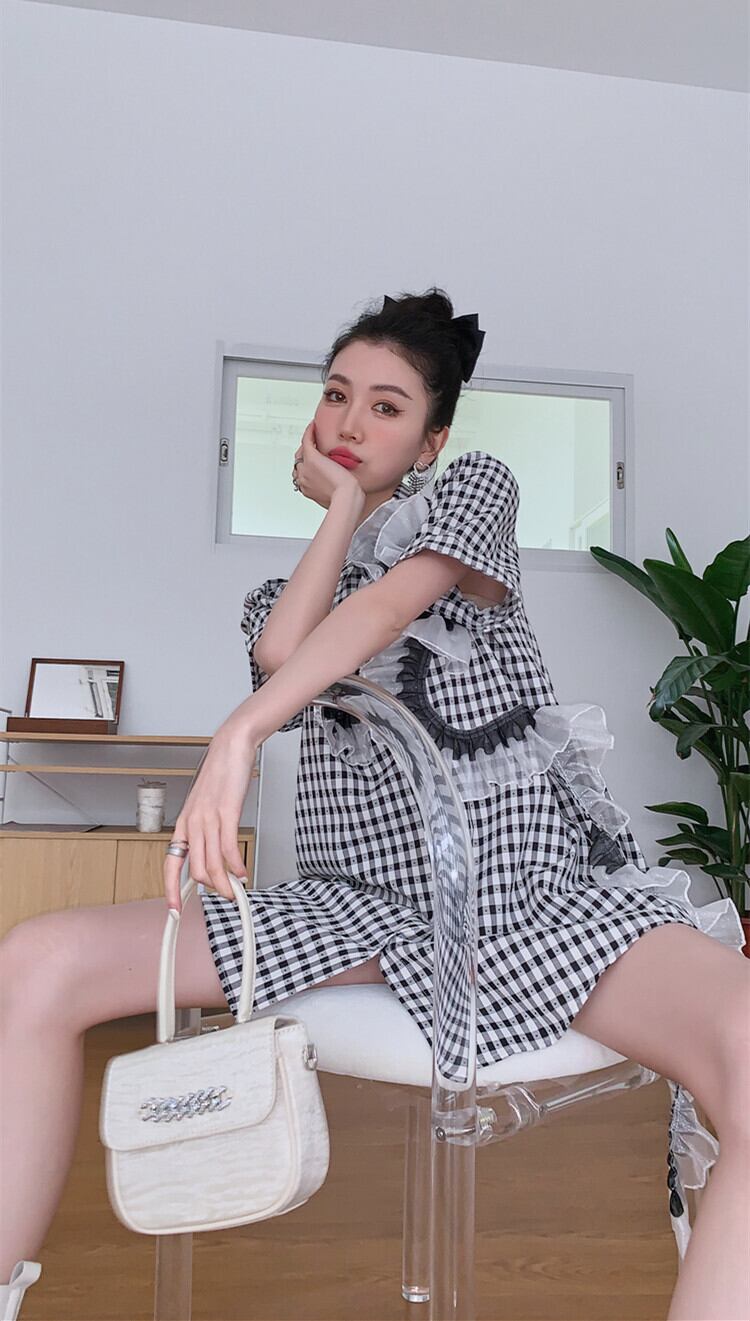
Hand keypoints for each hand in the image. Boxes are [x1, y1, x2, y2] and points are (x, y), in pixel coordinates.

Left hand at [163, 722, 257, 911]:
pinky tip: (242, 872)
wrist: (229, 748)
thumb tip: (214, 859)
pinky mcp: (226, 812)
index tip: (173, 910)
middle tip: (226, 896)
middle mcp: (191, 824)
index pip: (170, 865)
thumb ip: (206, 832)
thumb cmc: (220, 777)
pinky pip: (228, 849)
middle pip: (195, 871)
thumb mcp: (206, 808)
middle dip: (211, 890)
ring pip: (211, 864)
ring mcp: (207, 819)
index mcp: (183, 825)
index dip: (170, 891)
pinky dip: (237, 866)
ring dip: (225, 883)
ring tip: (236, 890)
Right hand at [292, 419, 362, 508]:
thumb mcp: (333, 497)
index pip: (301, 473)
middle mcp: (302, 478)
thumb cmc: (344, 499)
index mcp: (306, 488)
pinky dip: (310, 432)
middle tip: (315, 446)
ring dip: (308, 442)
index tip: (315, 461)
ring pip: (302, 450)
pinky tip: (314, 425)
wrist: (346, 497)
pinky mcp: (312, 458)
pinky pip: (307, 440)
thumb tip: (335, 488)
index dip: (307, 465)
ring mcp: (305, 468)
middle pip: (299, 460)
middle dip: (305, 453)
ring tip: (315, 435)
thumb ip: (329, 490)